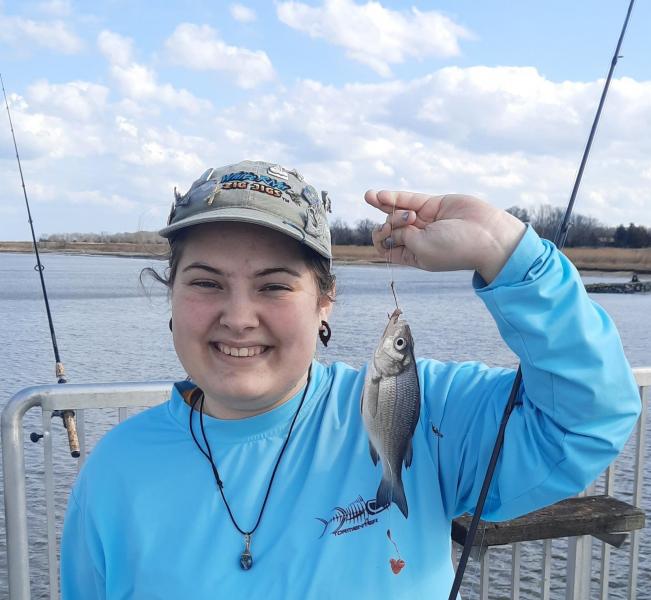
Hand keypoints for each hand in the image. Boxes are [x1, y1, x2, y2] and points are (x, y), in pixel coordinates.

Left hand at [365, 191, 525, 283]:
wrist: (486, 235)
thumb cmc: (454, 249)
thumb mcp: (421, 248)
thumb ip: (402, 235)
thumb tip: (390, 221)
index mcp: (414, 256)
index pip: (386, 247)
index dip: (380, 239)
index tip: (385, 234)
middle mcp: (418, 239)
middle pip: (390, 228)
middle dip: (390, 223)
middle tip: (408, 222)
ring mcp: (425, 221)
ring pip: (396, 212)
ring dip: (385, 206)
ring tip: (376, 199)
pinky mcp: (433, 205)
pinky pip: (408, 199)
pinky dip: (392, 197)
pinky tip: (376, 195)